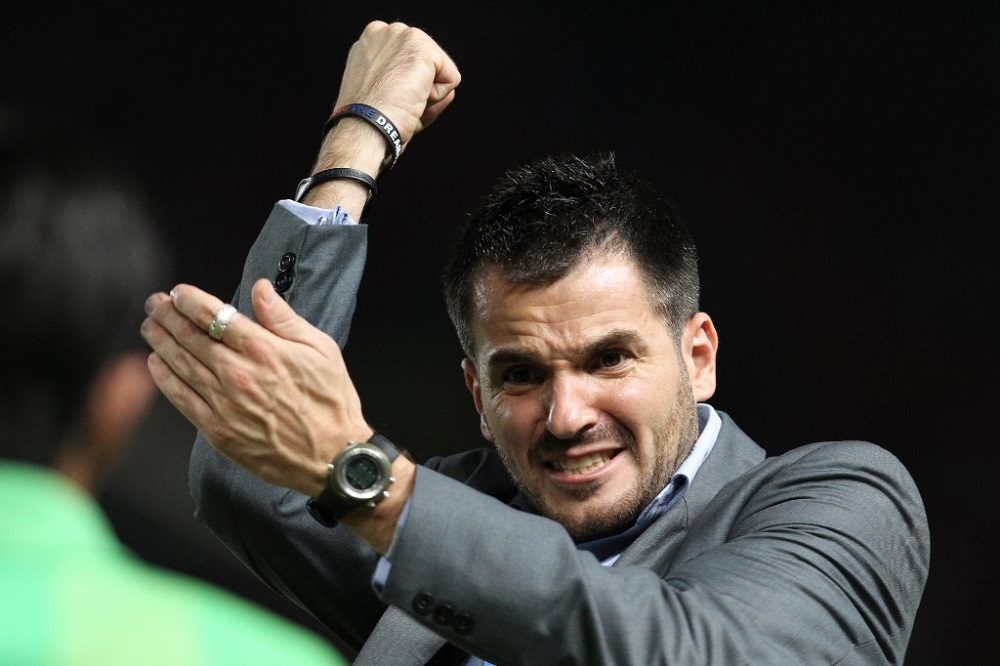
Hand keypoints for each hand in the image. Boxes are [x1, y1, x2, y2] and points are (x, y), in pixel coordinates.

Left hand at [140, 279, 371, 496]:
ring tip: (150, 326)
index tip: (179, 292)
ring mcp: (225, 403)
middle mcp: (239, 373)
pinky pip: (181, 399)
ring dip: (160, 342)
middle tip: (155, 304)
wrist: (331, 456)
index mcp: (264, 350)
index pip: (214, 315)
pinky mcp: (217, 430)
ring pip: (181, 364)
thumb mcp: (321, 349)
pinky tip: (155, 364)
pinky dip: (164, 378)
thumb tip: (261, 288)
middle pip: (190, 337)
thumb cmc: (330, 402)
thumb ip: (284, 318)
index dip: (190, 300)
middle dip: (168, 316)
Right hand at [334, 20, 460, 149]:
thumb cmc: (370, 122)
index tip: (387, 101)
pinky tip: (412, 100)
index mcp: (371, 44)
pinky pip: (451, 79)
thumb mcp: (388, 101)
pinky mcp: (420, 46)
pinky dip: (437, 98)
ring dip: (428, 96)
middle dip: (420, 91)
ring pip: (440, 72)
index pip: (410, 65)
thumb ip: (414, 88)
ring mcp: (402, 35)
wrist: (365, 128)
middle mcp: (385, 32)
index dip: (408, 91)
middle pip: (428, 66)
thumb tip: (451, 92)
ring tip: (402, 103)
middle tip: (395, 105)